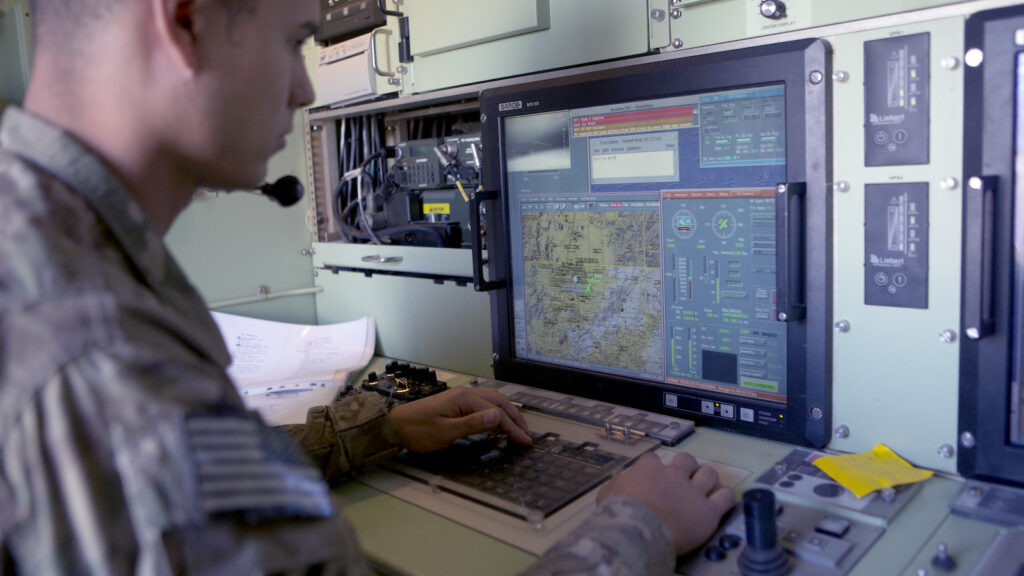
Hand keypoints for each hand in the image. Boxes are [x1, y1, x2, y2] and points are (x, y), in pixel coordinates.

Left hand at [389, 387, 530, 452]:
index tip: (525, 442)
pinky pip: (482, 403)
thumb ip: (474, 424)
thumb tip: (499, 416)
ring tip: (517, 428)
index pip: (497, 413)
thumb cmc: (419, 431)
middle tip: (526, 434)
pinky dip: (495, 411)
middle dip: (515, 417)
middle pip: (498, 401)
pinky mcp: (455, 403)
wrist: (394, 426)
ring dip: (507, 412)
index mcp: (465, 399)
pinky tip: (497, 421)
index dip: (513, 428)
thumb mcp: (446, 432)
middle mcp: (466, 393)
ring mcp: (460, 397)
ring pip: (491, 400)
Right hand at [597, 451, 734, 555]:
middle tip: (681, 482)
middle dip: (685, 468)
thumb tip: (622, 483)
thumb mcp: (607, 495)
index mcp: (649, 469)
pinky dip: (725, 497)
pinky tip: (720, 502)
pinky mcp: (709, 511)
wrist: (638, 532)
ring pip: (709, 474)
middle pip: (687, 460)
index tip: (652, 480)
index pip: (653, 459)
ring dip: (706, 480)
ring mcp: (694, 492)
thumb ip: (617, 485)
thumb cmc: (618, 514)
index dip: (654, 469)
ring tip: (702, 490)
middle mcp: (674, 475)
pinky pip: (726, 497)